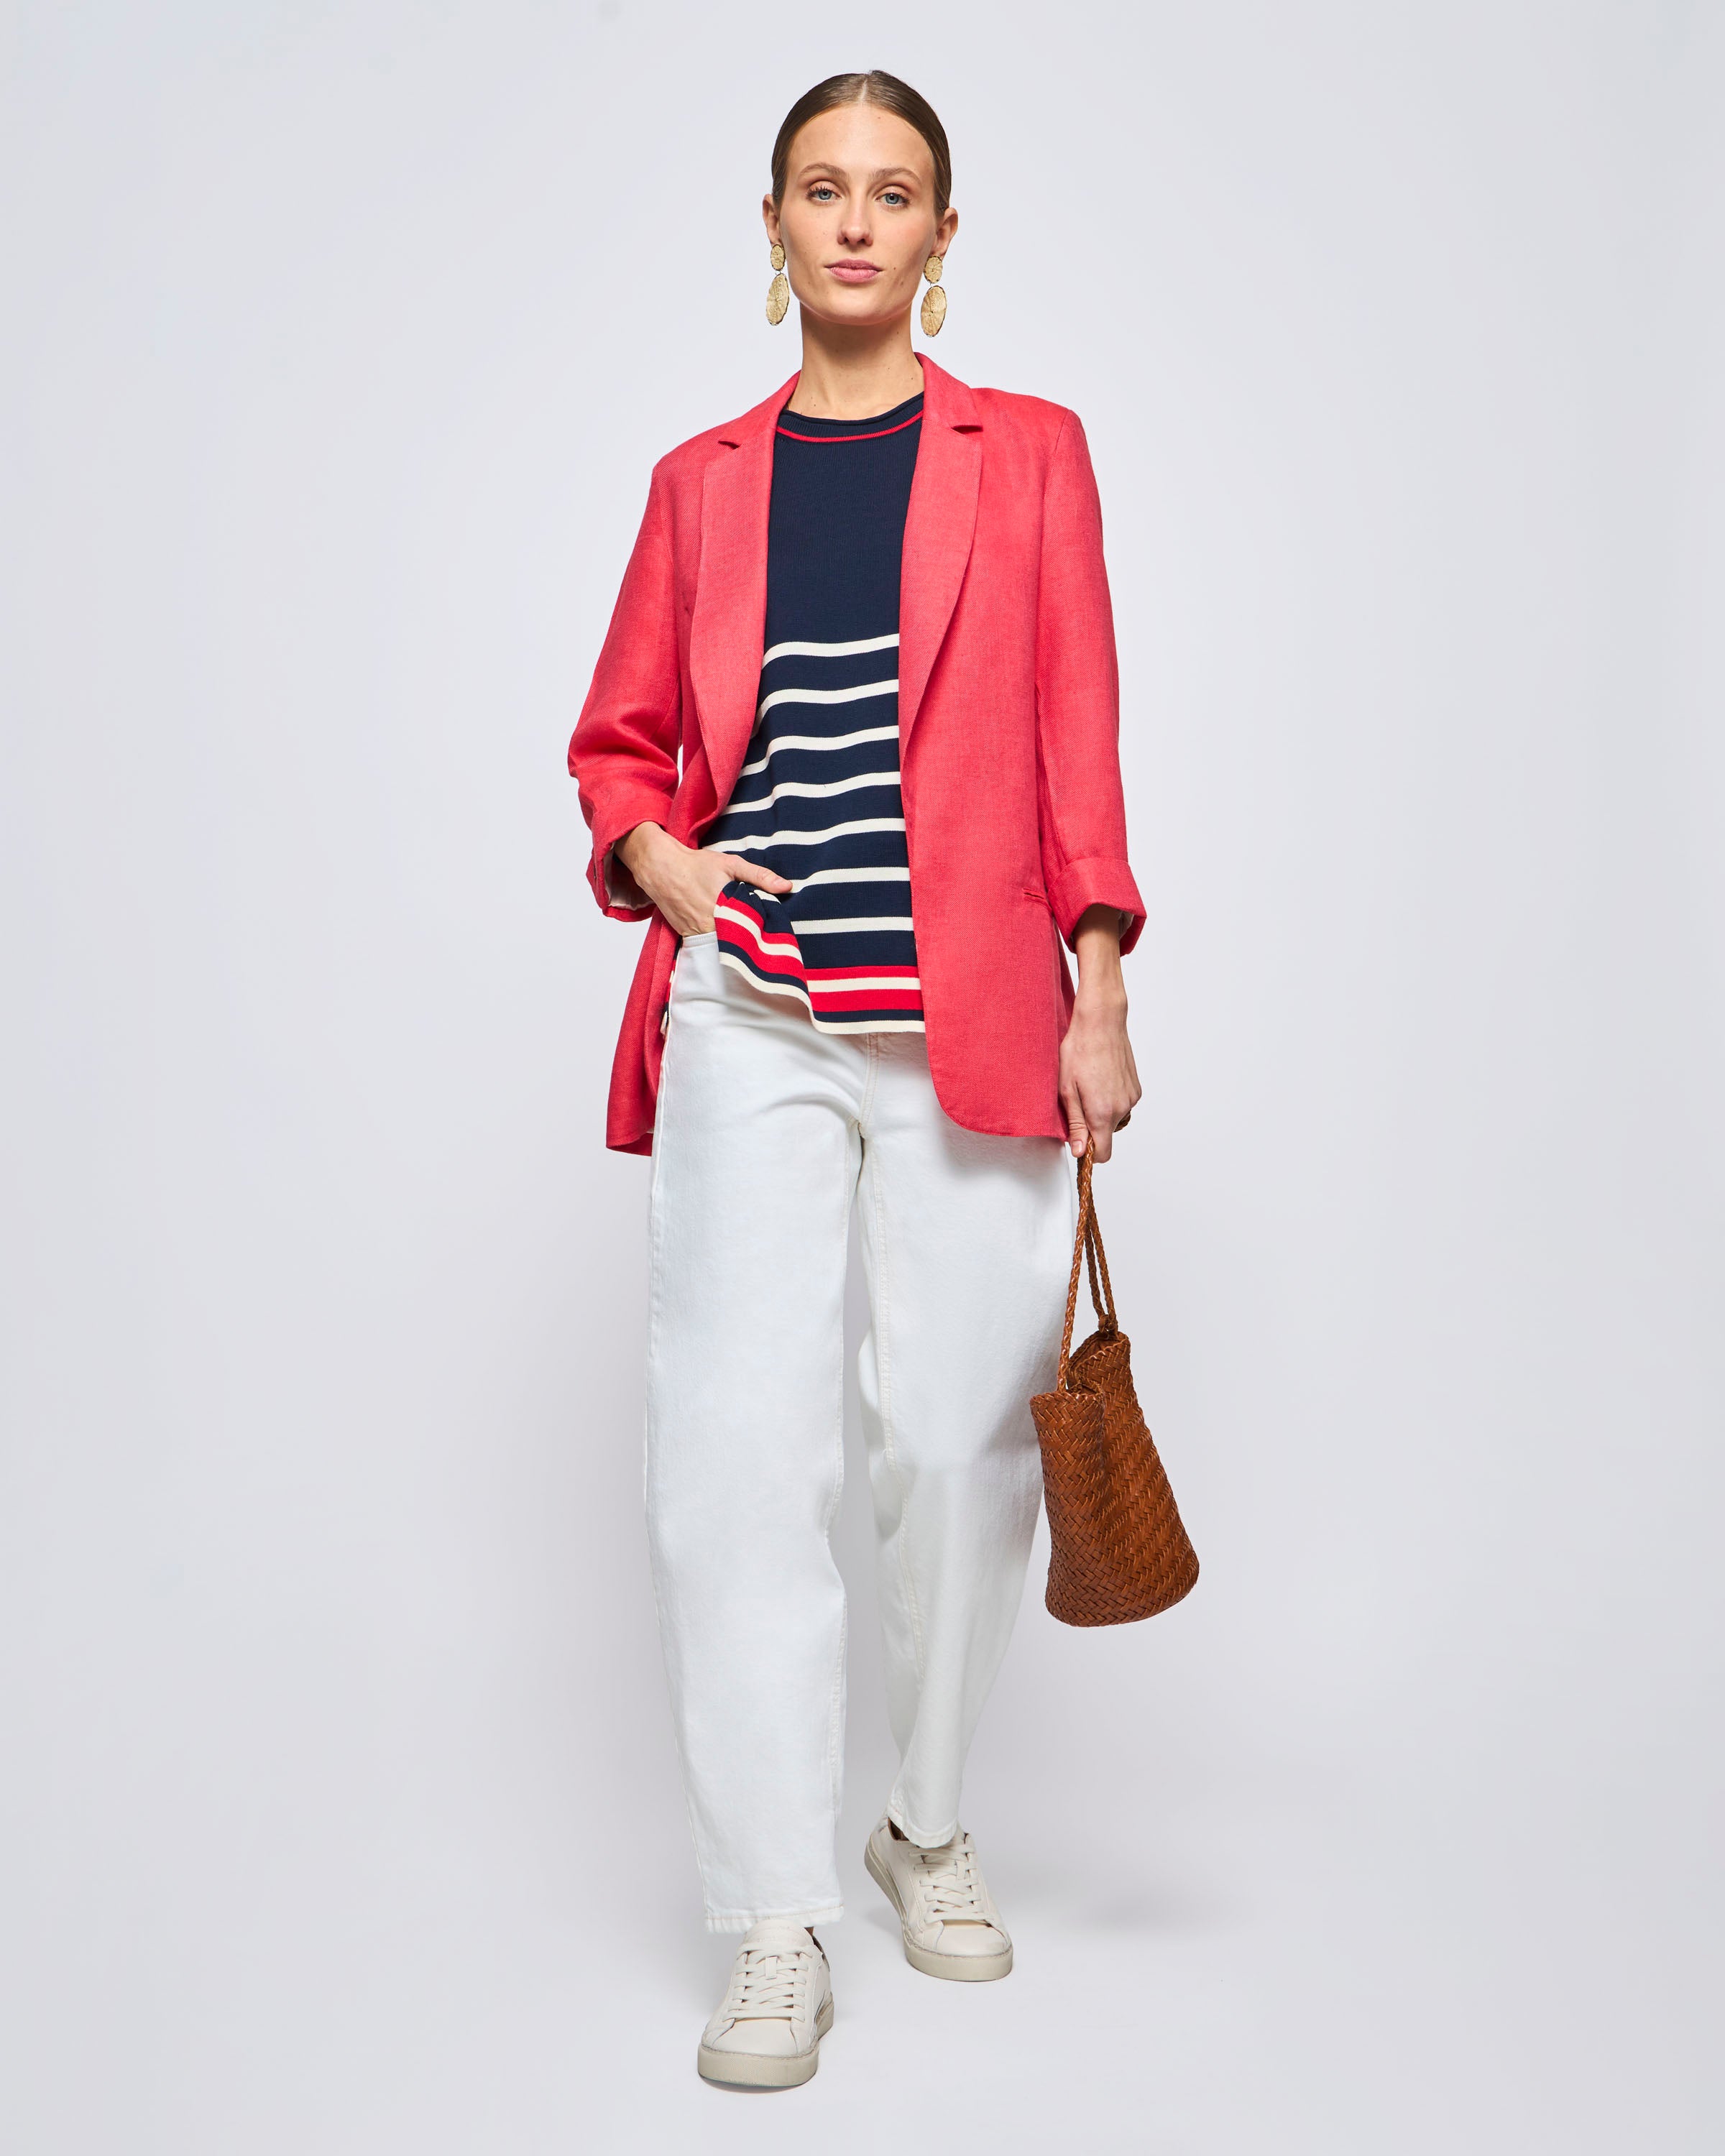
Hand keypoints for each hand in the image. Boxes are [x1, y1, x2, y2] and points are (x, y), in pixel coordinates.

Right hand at [613, 823, 790, 936]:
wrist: (661, 869)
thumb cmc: (696, 865)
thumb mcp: (731, 864)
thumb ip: (760, 876)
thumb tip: (787, 886)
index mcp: (726, 907)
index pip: (754, 929)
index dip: (765, 933)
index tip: (776, 935)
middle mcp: (711, 924)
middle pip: (739, 941)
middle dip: (751, 941)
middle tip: (766, 942)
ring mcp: (697, 933)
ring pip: (723, 947)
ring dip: (735, 945)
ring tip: (748, 942)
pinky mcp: (687, 936)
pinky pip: (708, 946)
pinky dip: (718, 944)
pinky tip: (728, 939)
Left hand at [1059, 905, 1141, 1161]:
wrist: (1101, 1022)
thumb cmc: (1080, 1050)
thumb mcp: (1067, 1091)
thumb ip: (1075, 1124)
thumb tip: (1078, 1151)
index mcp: (1103, 1112)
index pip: (1102, 1154)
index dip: (1088, 1152)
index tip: (1078, 1142)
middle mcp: (1122, 1108)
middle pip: (1108, 1136)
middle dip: (1092, 1128)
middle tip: (1077, 1102)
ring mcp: (1132, 1097)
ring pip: (1115, 1120)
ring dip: (1102, 1113)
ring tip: (1089, 1089)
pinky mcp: (1136, 1087)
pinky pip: (1123, 1104)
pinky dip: (1111, 1100)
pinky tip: (1100, 1081)